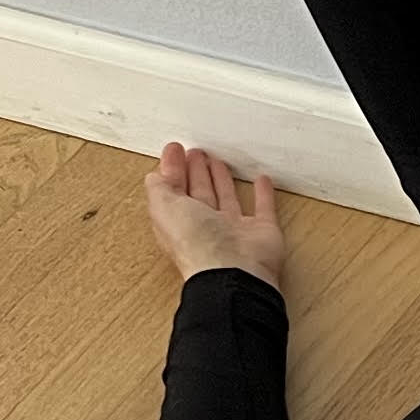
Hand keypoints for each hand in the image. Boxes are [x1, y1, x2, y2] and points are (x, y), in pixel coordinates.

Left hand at [143, 141, 285, 287]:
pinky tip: (261, 180)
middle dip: (197, 172)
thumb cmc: (198, 244)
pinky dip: (262, 194)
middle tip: (196, 152)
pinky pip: (263, 208)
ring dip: (222, 180)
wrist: (234, 270)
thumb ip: (159, 188)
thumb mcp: (164, 207)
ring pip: (226, 199)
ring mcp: (234, 230)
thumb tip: (156, 174)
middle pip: (199, 194)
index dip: (173, 170)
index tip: (174, 149)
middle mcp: (205, 227)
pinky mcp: (261, 231)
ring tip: (218, 161)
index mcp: (180, 222)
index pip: (174, 191)